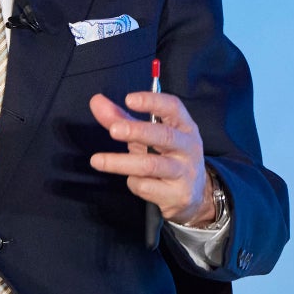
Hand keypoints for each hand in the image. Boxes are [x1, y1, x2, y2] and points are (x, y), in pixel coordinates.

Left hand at [87, 91, 214, 226]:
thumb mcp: (148, 135)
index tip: (129, 99)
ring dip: (121, 162)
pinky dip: (133, 182)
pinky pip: (147, 187)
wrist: (196, 194)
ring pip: (151, 165)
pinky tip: (131, 179)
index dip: (152, 101)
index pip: (173, 107)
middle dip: (137, 131)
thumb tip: (96, 101)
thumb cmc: (167, 156)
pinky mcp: (178, 194)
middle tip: (114, 130)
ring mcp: (185, 172)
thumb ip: (122, 118)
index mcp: (184, 126)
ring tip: (97, 160)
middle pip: (164, 136)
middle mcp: (188, 147)